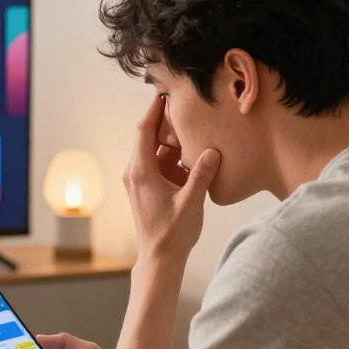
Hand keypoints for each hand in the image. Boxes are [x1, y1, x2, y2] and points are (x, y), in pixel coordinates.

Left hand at [124, 96, 219, 259]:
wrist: (160, 257)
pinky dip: (174, 157)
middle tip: (187, 106)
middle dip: (167, 121)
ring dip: (174, 141)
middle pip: (149, 136)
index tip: (165, 91)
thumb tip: (213, 151)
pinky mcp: (148, 186)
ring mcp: (140, 179)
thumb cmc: (173, 233)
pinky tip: (193, 155)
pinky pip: (160, 163)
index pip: (144, 130)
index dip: (154, 109)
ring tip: (195, 128)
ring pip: (156, 150)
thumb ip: (201, 175)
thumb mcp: (191, 202)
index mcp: (141, 171)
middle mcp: (136, 172)